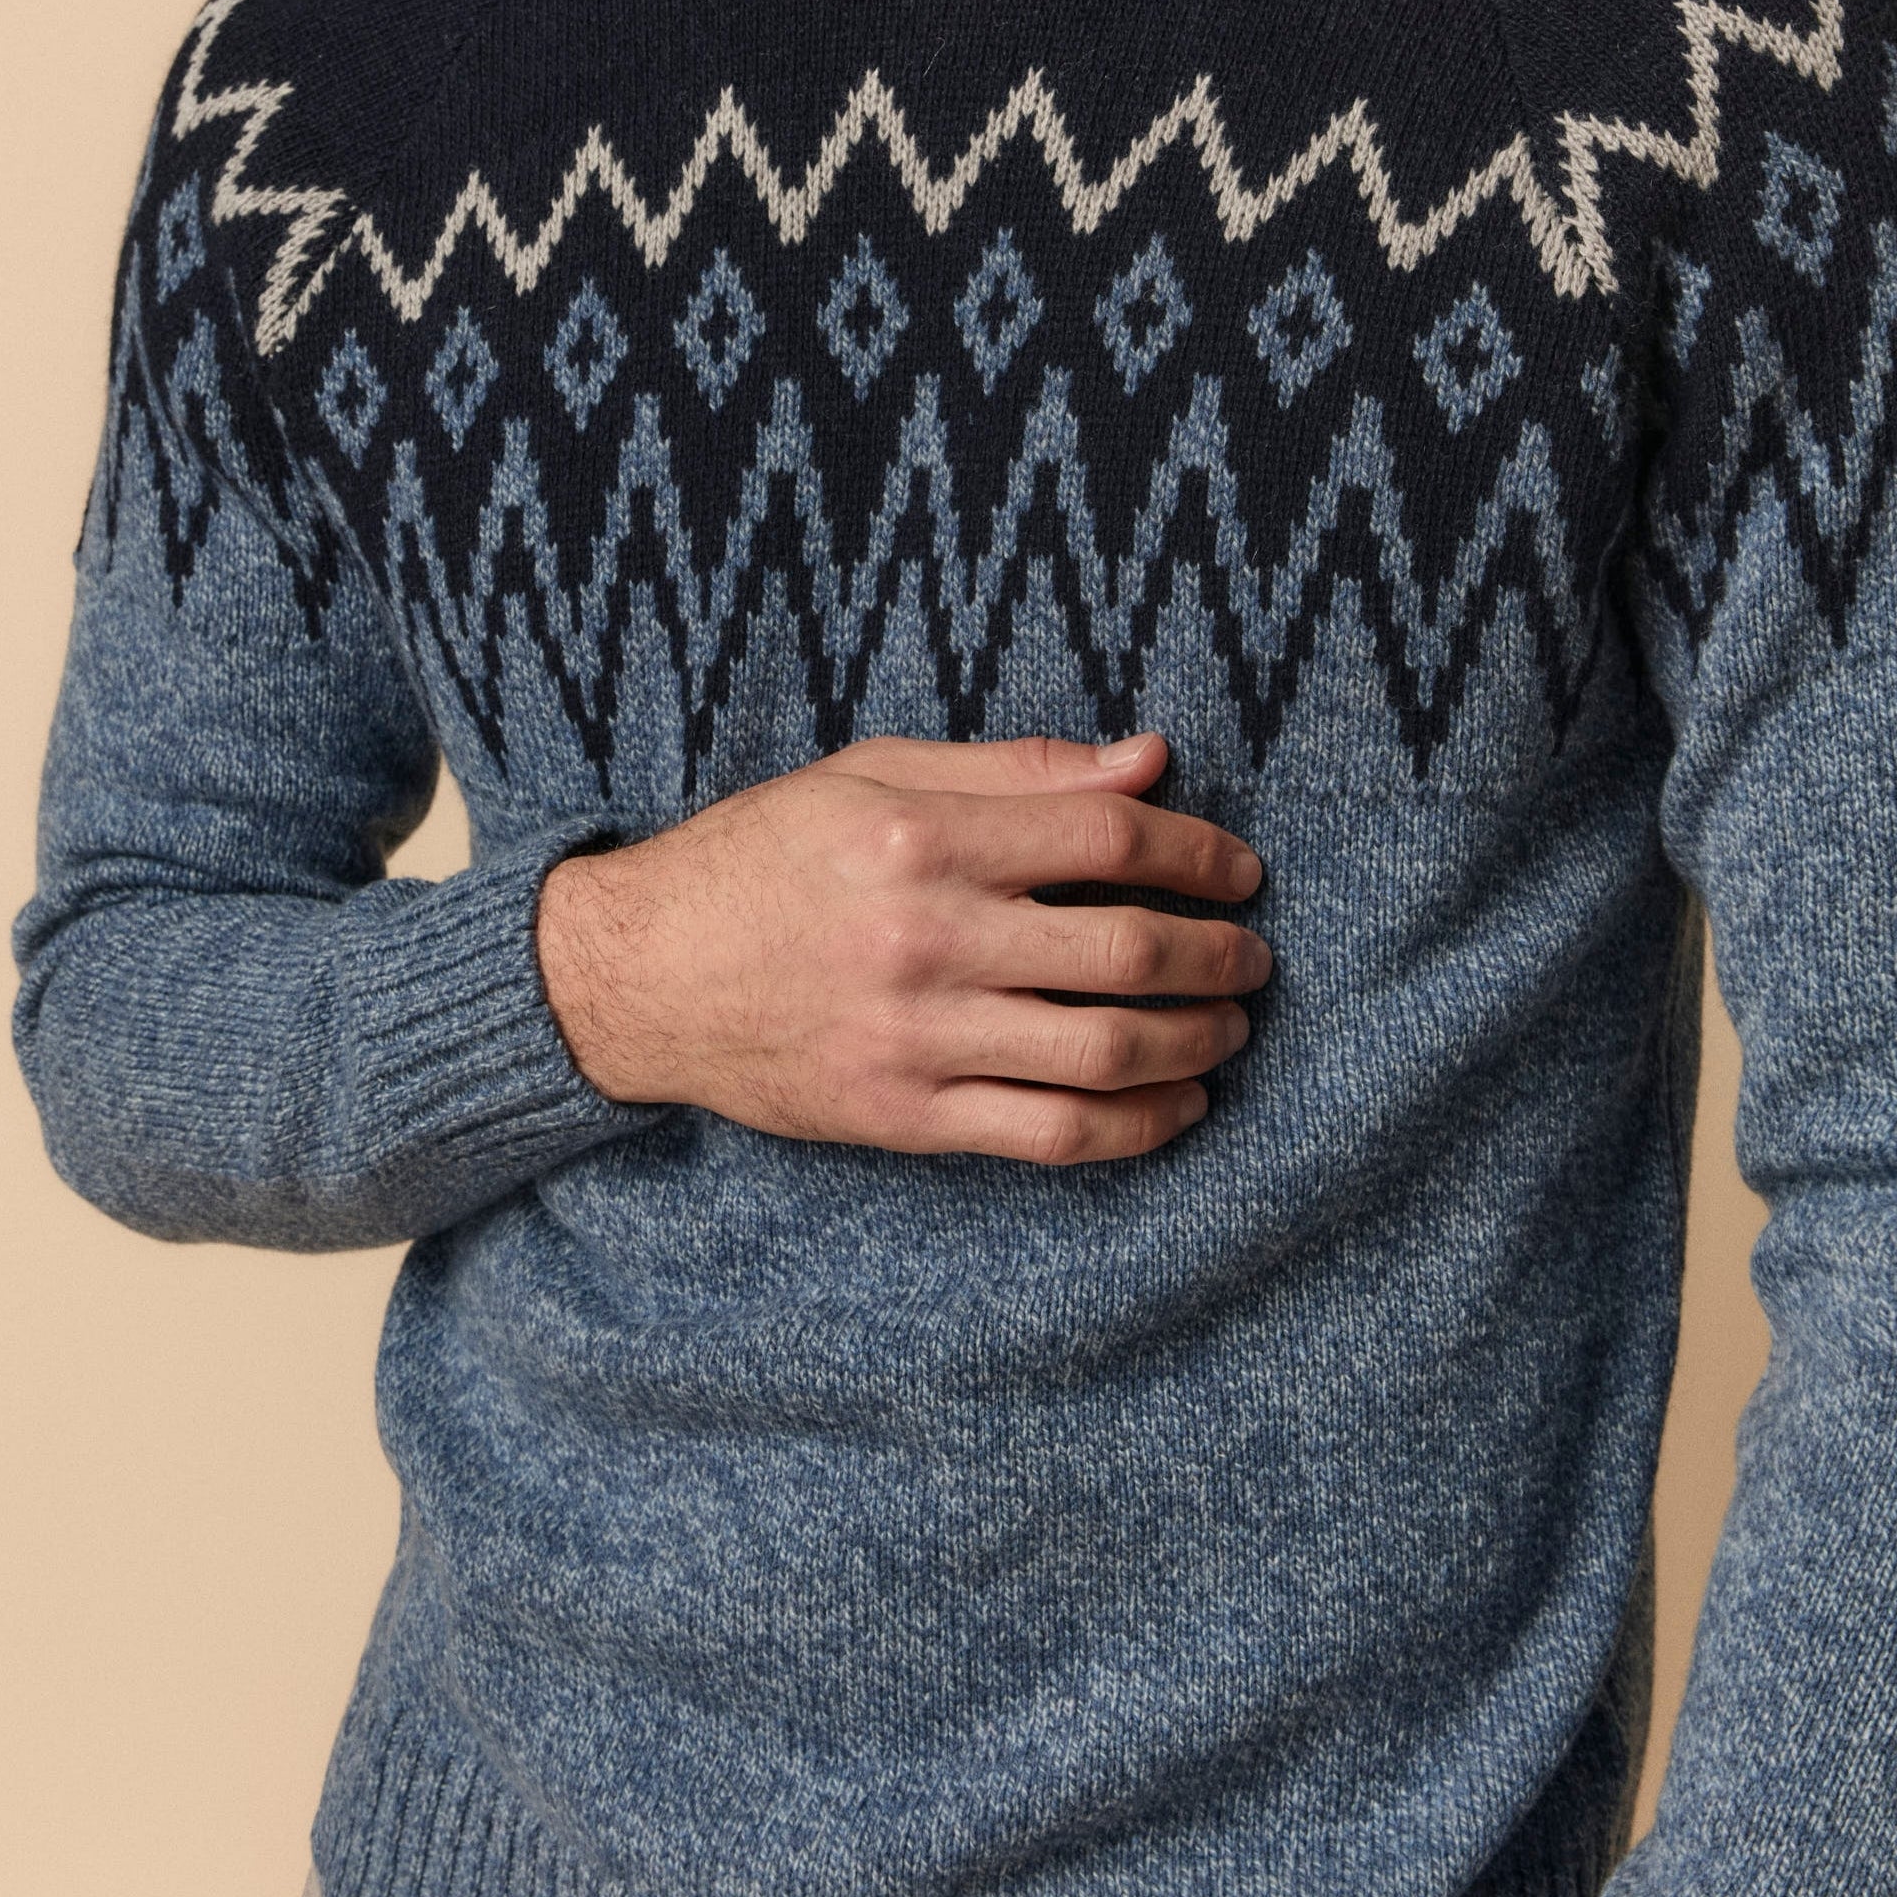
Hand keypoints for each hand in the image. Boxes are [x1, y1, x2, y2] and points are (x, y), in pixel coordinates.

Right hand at [535, 729, 1267, 1163]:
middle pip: (1127, 950)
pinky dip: (1137, 1126)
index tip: (1240, 870)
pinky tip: (1178, 1104)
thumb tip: (1147, 762)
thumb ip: (1014, 771)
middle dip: (1218, 955)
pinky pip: (1051, 1134)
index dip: (1199, 853)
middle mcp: (927, 939)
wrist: (643, 972)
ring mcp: (917, 1038)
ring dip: (1195, 1042)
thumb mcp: (873, 776)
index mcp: (922, 839)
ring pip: (1105, 1052)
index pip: (1107, 840)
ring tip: (1229, 1026)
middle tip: (1253, 955)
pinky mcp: (905, 1117)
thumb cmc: (763, 857)